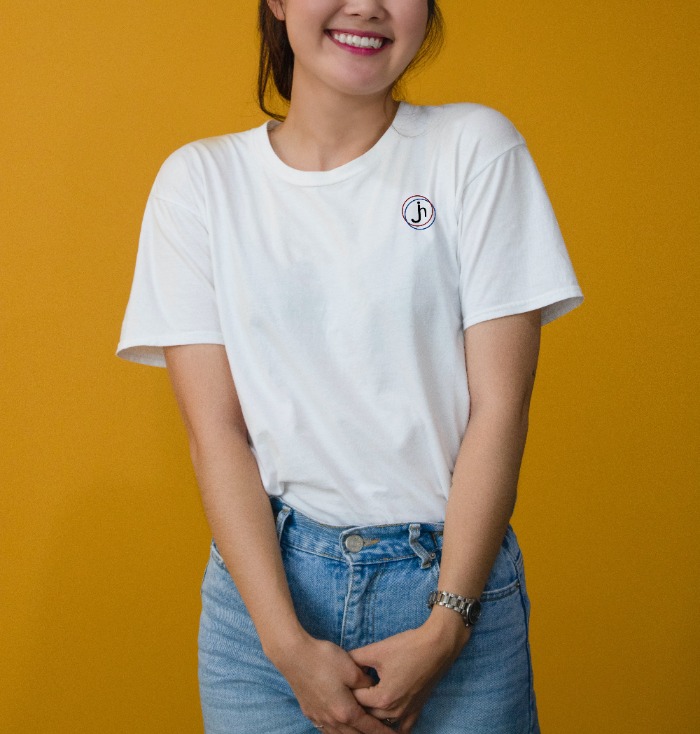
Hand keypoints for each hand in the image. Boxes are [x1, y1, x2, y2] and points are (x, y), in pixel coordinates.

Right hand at [271, 633, 397, 733]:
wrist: (293, 655)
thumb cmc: (324, 659)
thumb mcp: (352, 668)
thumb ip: (366, 683)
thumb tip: (373, 688)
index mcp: (346, 711)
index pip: (370, 729)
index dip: (384, 733)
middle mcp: (332, 720)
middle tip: (384, 733)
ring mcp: (319, 717)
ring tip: (364, 731)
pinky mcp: (310, 711)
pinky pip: (328, 730)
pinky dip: (338, 732)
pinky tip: (341, 726)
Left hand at [348, 616, 471, 732]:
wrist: (437, 646)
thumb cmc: (408, 647)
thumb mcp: (377, 649)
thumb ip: (355, 658)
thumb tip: (342, 662)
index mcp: (382, 697)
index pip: (355, 700)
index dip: (347, 688)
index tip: (342, 680)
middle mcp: (394, 711)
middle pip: (367, 714)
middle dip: (358, 703)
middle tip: (350, 690)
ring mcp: (407, 712)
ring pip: (382, 722)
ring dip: (372, 715)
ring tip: (364, 703)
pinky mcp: (417, 709)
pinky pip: (403, 727)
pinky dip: (393, 726)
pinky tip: (387, 724)